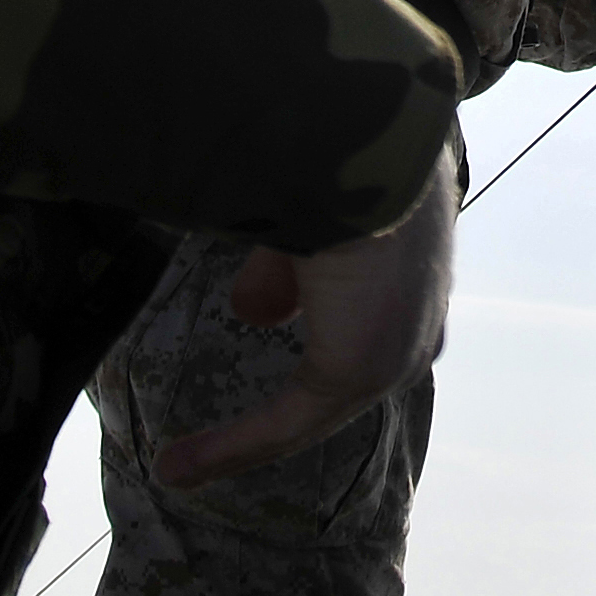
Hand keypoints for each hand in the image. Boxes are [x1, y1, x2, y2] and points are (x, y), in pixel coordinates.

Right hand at [152, 142, 457, 488]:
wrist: (356, 129)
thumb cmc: (333, 150)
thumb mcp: (309, 216)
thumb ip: (287, 271)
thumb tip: (254, 313)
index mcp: (416, 276)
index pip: (361, 330)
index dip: (309, 344)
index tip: (258, 352)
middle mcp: (417, 323)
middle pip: (336, 387)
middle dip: (274, 416)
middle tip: (203, 447)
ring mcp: (394, 352)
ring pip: (308, 416)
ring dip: (239, 443)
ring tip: (177, 466)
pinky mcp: (357, 367)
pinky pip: (287, 423)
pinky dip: (229, 446)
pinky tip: (178, 465)